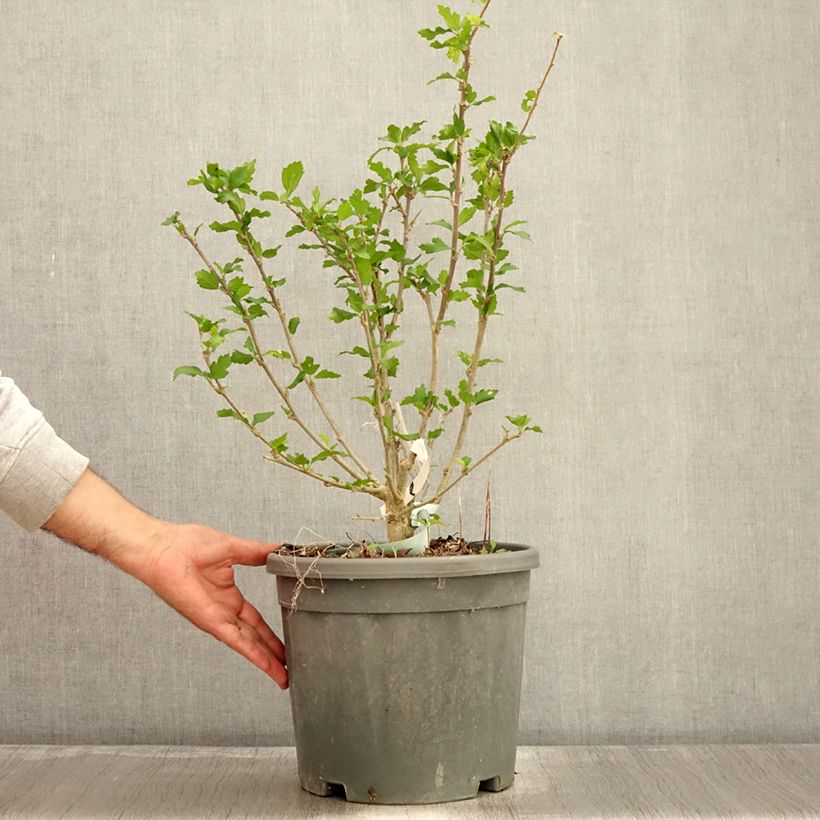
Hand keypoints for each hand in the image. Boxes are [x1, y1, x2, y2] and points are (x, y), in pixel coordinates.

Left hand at [138, 524, 287, 689]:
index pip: (255, 620)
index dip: (271, 633)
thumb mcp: (232, 548)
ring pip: (249, 645)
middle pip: (255, 637)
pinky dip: (254, 655)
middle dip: (272, 653)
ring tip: (284, 675)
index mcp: (228, 596)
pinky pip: (237, 641)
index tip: (285, 641)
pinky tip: (268, 665)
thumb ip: (257, 552)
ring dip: (267, 660)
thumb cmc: (185, 545)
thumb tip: (278, 549)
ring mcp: (217, 619)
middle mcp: (224, 612)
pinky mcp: (211, 621)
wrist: (163, 549)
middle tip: (290, 666)